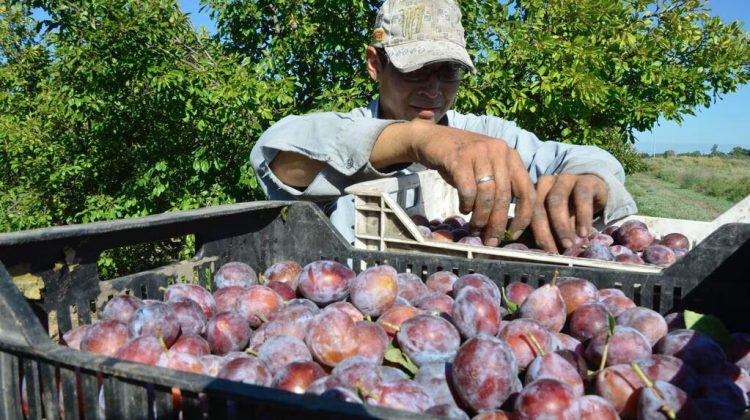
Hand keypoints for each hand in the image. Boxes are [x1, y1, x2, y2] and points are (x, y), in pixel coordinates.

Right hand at [407, 123, 535, 246]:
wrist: (434, 140)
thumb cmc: (463, 160)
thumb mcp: (488, 168)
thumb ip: (501, 186)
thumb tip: (506, 224)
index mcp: (511, 156)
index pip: (527, 190)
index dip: (523, 216)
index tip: (513, 234)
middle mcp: (499, 151)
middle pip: (504, 196)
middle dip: (497, 223)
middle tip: (490, 240)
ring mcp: (480, 153)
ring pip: (486, 195)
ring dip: (480, 217)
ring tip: (474, 228)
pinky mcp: (460, 158)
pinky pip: (468, 190)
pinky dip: (466, 205)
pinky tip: (463, 208)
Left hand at [530, 174, 607, 252]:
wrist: (594, 191)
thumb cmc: (569, 210)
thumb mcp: (554, 220)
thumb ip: (544, 231)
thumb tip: (535, 253)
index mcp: (532, 192)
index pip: (527, 213)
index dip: (530, 233)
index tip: (535, 251)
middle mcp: (545, 183)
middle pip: (538, 206)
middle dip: (544, 231)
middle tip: (552, 251)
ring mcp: (564, 179)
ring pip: (557, 201)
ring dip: (562, 226)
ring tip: (569, 244)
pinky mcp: (585, 181)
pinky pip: (582, 197)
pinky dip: (583, 217)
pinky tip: (584, 233)